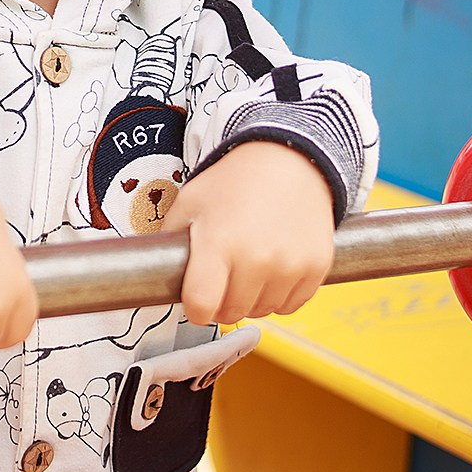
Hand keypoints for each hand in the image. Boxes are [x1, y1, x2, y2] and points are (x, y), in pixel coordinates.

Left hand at [160, 141, 335, 324]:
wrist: (288, 159)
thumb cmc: (234, 181)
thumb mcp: (190, 202)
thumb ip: (169, 241)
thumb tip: (156, 276)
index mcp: (218, 242)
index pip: (200, 306)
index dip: (194, 306)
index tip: (197, 296)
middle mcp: (256, 258)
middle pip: (230, 312)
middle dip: (222, 300)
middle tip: (224, 273)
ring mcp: (290, 265)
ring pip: (262, 311)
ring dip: (252, 298)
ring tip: (250, 264)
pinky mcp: (316, 268)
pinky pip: (290, 305)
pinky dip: (280, 294)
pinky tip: (274, 266)